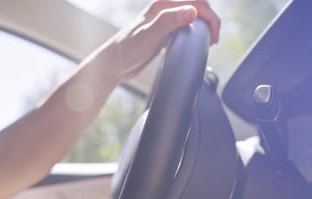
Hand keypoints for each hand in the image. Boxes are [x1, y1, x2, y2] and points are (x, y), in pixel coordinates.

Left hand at [95, 0, 220, 82]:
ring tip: (209, 40)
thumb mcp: (149, 35)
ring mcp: (162, 22)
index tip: (213, 36)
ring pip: (190, 17)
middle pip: (195, 6)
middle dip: (209, 19)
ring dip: (202, 25)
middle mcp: (163, 10)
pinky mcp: (161, 34)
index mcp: (161, 6)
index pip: (195, 2)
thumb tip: (192, 11)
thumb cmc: (126, 50)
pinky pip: (182, 27)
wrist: (112, 65)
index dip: (209, 17)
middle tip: (213, 40)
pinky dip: (193, 32)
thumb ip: (168, 22)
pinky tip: (194, 43)